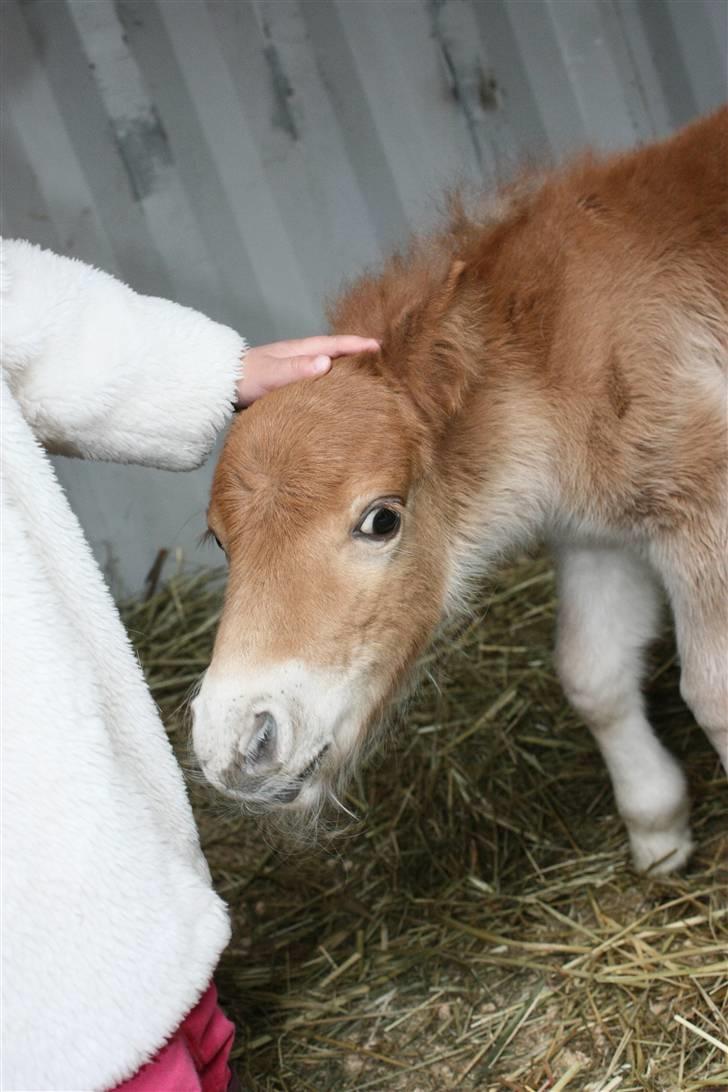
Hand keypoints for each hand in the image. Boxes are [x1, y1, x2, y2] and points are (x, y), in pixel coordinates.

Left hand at [236, 335, 379, 406]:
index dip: (357, 345)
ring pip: (326, 362)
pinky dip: (330, 377)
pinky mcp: (288, 380)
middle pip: (334, 350)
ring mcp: (293, 367)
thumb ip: (297, 369)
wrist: (221, 384)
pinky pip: (316, 376)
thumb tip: (326, 362)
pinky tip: (334, 387)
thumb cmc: (245, 379)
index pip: (334, 345)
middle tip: (381, 357)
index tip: (378, 347)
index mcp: (299, 350)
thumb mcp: (271, 375)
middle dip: (356, 352)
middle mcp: (299, 356)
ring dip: (344, 364)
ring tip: (364, 371)